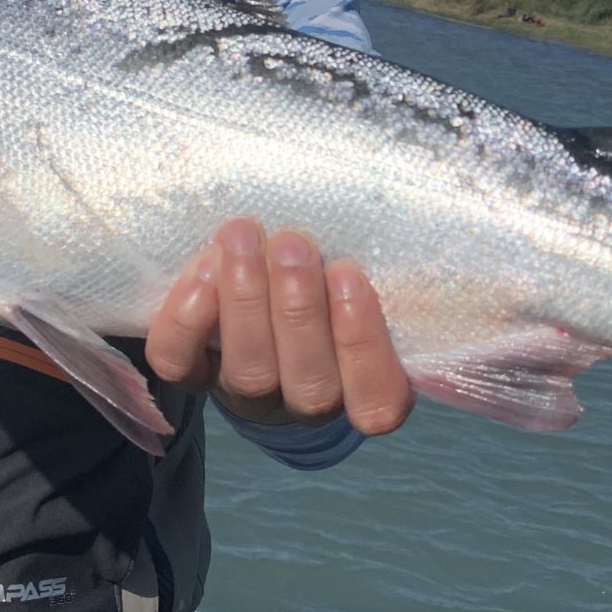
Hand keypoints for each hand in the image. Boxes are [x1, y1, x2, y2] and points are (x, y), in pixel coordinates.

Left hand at [146, 219, 414, 435]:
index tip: (351, 275)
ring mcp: (248, 392)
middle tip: (294, 243)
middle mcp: (307, 399)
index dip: (365, 347)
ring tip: (243, 235)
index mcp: (363, 386)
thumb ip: (387, 261)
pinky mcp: (194, 373)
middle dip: (299, 311)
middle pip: (310, 384)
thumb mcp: (366, 277)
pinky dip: (188, 320)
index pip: (378, 403)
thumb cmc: (332, 276)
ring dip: (246, 301)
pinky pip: (181, 364)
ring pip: (249, 373)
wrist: (259, 303)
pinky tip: (202, 270)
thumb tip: (430, 208)